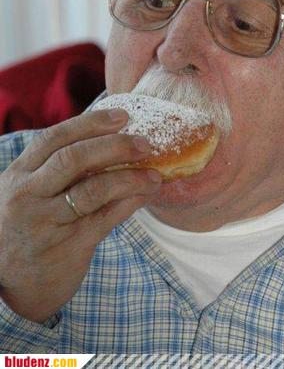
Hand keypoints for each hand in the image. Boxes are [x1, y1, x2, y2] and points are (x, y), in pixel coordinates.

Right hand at [0, 109, 161, 322]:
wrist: (8, 283)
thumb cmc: (27, 226)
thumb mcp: (29, 191)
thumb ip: (56, 168)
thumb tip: (111, 139)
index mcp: (20, 174)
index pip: (55, 138)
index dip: (91, 123)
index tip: (123, 116)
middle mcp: (29, 195)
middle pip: (73, 159)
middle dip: (115, 146)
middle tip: (145, 143)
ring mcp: (46, 222)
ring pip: (93, 190)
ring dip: (130, 178)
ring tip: (154, 174)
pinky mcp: (67, 246)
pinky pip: (105, 218)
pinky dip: (129, 203)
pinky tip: (145, 195)